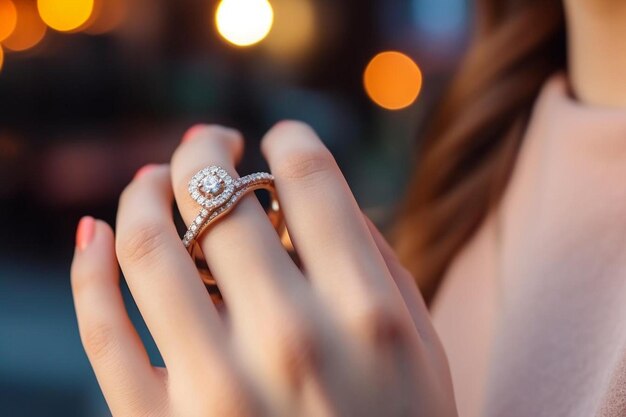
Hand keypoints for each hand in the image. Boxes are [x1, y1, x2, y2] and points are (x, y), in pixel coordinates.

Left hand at [70, 122, 456, 416]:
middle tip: (211, 140)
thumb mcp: (422, 349)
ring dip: (143, 190)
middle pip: (219, 197)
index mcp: (367, 314)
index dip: (289, 139)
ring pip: (148, 246)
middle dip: (208, 148)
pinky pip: (103, 332)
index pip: (310, 178)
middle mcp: (290, 342)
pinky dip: (88, 268)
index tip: (279, 139)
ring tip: (154, 177)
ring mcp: (216, 390)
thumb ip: (377, 263)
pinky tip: (96, 232)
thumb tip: (318, 196)